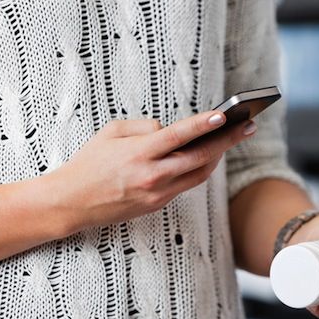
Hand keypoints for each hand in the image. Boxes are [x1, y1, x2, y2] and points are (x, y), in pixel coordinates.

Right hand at [51, 111, 256, 234]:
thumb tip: (169, 130)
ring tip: (230, 139)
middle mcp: (152, 175)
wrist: (71, 202)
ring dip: (217, 156)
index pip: (180, 136)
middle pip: (200, 157)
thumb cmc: (88, 163)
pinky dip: (198, 168)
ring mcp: (157, 193)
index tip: (225, 114)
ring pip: (199, 174)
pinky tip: (206, 156)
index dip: (205, 124)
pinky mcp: (157, 204)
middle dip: (227, 140)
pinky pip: (185, 184)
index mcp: (139, 153)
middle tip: (247, 126)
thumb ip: (144, 127)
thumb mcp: (110, 133)